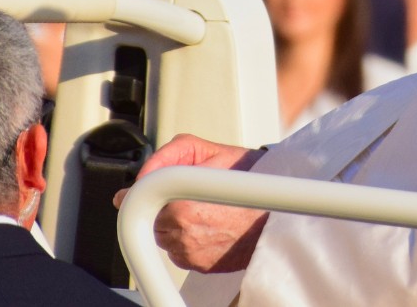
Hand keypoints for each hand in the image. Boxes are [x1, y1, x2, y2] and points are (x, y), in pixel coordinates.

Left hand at [117, 134, 266, 272]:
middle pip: (151, 221)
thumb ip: (168, 156)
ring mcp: (192, 254)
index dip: (142, 192)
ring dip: (174, 225)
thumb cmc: (249, 177)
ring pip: (165, 238)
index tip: (143, 189)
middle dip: (162, 206)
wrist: (278, 207)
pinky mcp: (201, 266)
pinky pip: (180, 253)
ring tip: (201, 208)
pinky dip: (187, 240)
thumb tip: (141, 175)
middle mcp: (184, 235)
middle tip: (187, 193)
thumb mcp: (208, 150)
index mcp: (181, 207)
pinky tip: (207, 224)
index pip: (139, 203)